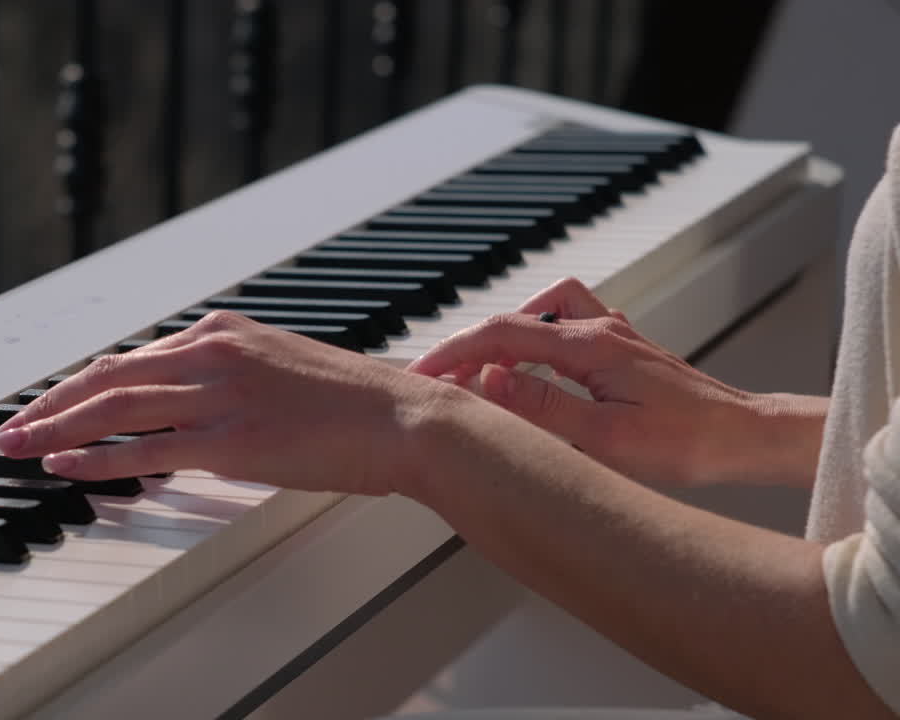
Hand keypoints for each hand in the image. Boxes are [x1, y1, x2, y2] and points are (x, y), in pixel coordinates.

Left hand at [0, 311, 460, 495]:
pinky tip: (66, 468)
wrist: (401, 418)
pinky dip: (97, 459)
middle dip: (49, 404)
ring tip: (18, 449)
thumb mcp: (278, 367)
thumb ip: (226, 376)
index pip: (131, 359)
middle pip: (106, 377)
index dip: (79, 386)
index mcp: (222, 333)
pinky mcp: (229, 440)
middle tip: (10, 430)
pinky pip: (144, 449)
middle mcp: (211, 354)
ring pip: (114, 408)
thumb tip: (182, 405)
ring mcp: (218, 396)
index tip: (48, 406)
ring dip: (56, 430)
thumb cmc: (348, 402)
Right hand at [408, 277, 822, 487]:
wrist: (743, 436)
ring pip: (537, 314)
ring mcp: (610, 334)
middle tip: (437, 379)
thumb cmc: (687, 443)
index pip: (500, 335)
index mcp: (589, 346)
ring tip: (477, 375)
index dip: (452, 352)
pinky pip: (561, 326)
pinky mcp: (618, 348)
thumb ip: (542, 406)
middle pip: (512, 320)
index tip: (419, 373)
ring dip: (501, 337)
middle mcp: (598, 329)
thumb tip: (487, 380)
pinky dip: (533, 339)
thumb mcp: (606, 437)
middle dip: (466, 347)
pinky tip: (529, 370)